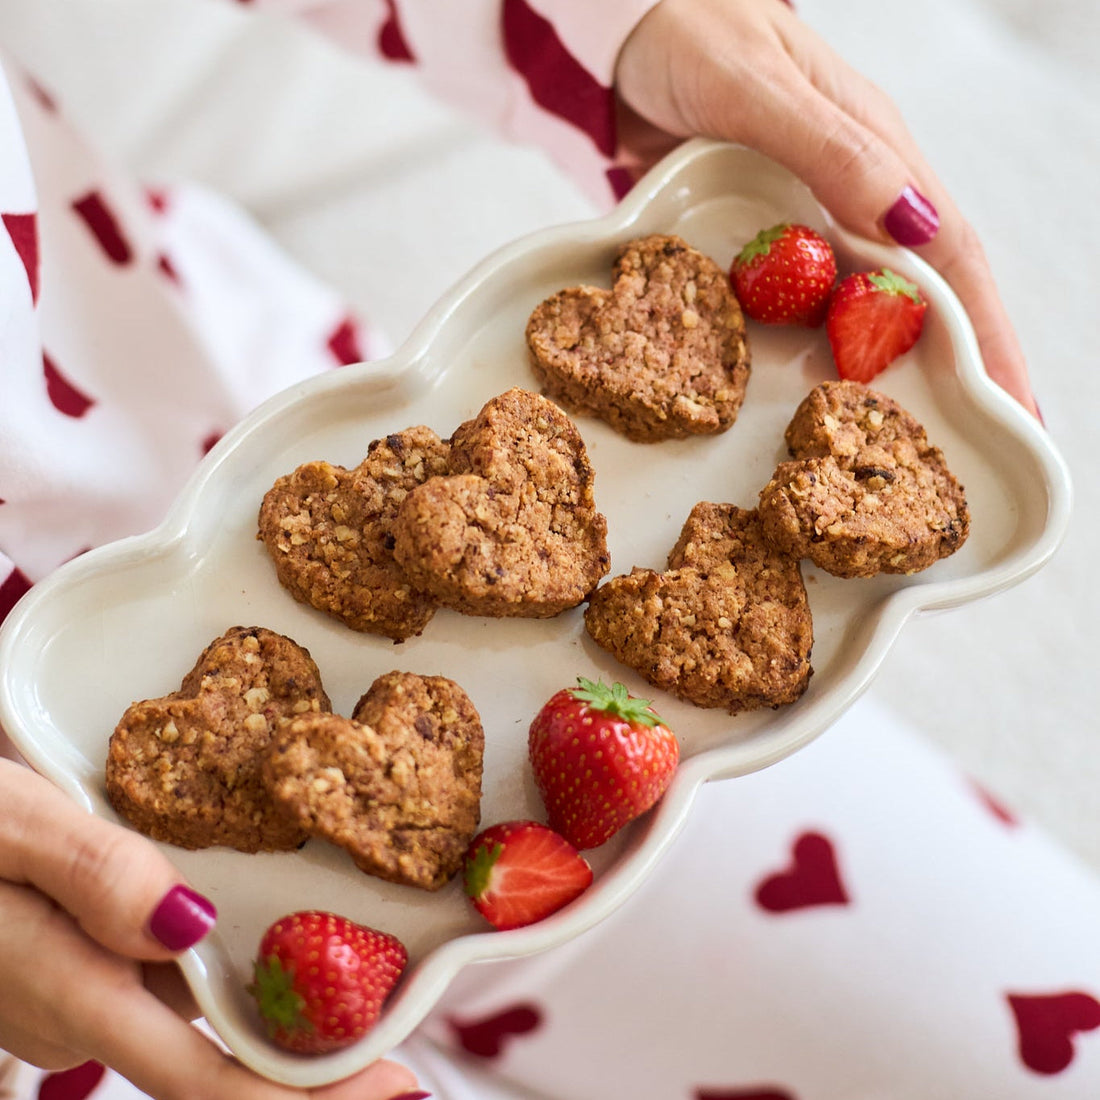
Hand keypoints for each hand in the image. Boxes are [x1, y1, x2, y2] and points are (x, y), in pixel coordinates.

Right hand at [0, 759, 419, 1099]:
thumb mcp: (8, 824)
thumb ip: (90, 872)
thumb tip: (191, 922)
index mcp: (74, 984)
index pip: (202, 1073)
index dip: (300, 1096)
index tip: (394, 1090)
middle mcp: (87, 1010)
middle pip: (213, 1058)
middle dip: (307, 1066)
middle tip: (402, 1056)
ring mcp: (85, 993)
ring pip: (195, 1019)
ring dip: (274, 1018)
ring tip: (364, 1001)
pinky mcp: (87, 966)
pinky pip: (169, 984)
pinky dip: (228, 977)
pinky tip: (268, 946)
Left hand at [615, 0, 1040, 418]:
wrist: (629, 30)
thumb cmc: (695, 34)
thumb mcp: (759, 87)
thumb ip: (830, 147)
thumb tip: (909, 222)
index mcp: (876, 150)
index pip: (952, 254)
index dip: (988, 331)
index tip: (1014, 399)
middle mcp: (854, 188)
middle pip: (926, 288)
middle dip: (965, 362)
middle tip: (989, 433)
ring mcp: (811, 212)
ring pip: (870, 299)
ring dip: (901, 362)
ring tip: (924, 428)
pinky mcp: (766, 231)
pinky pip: (808, 297)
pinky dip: (832, 342)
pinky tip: (837, 381)